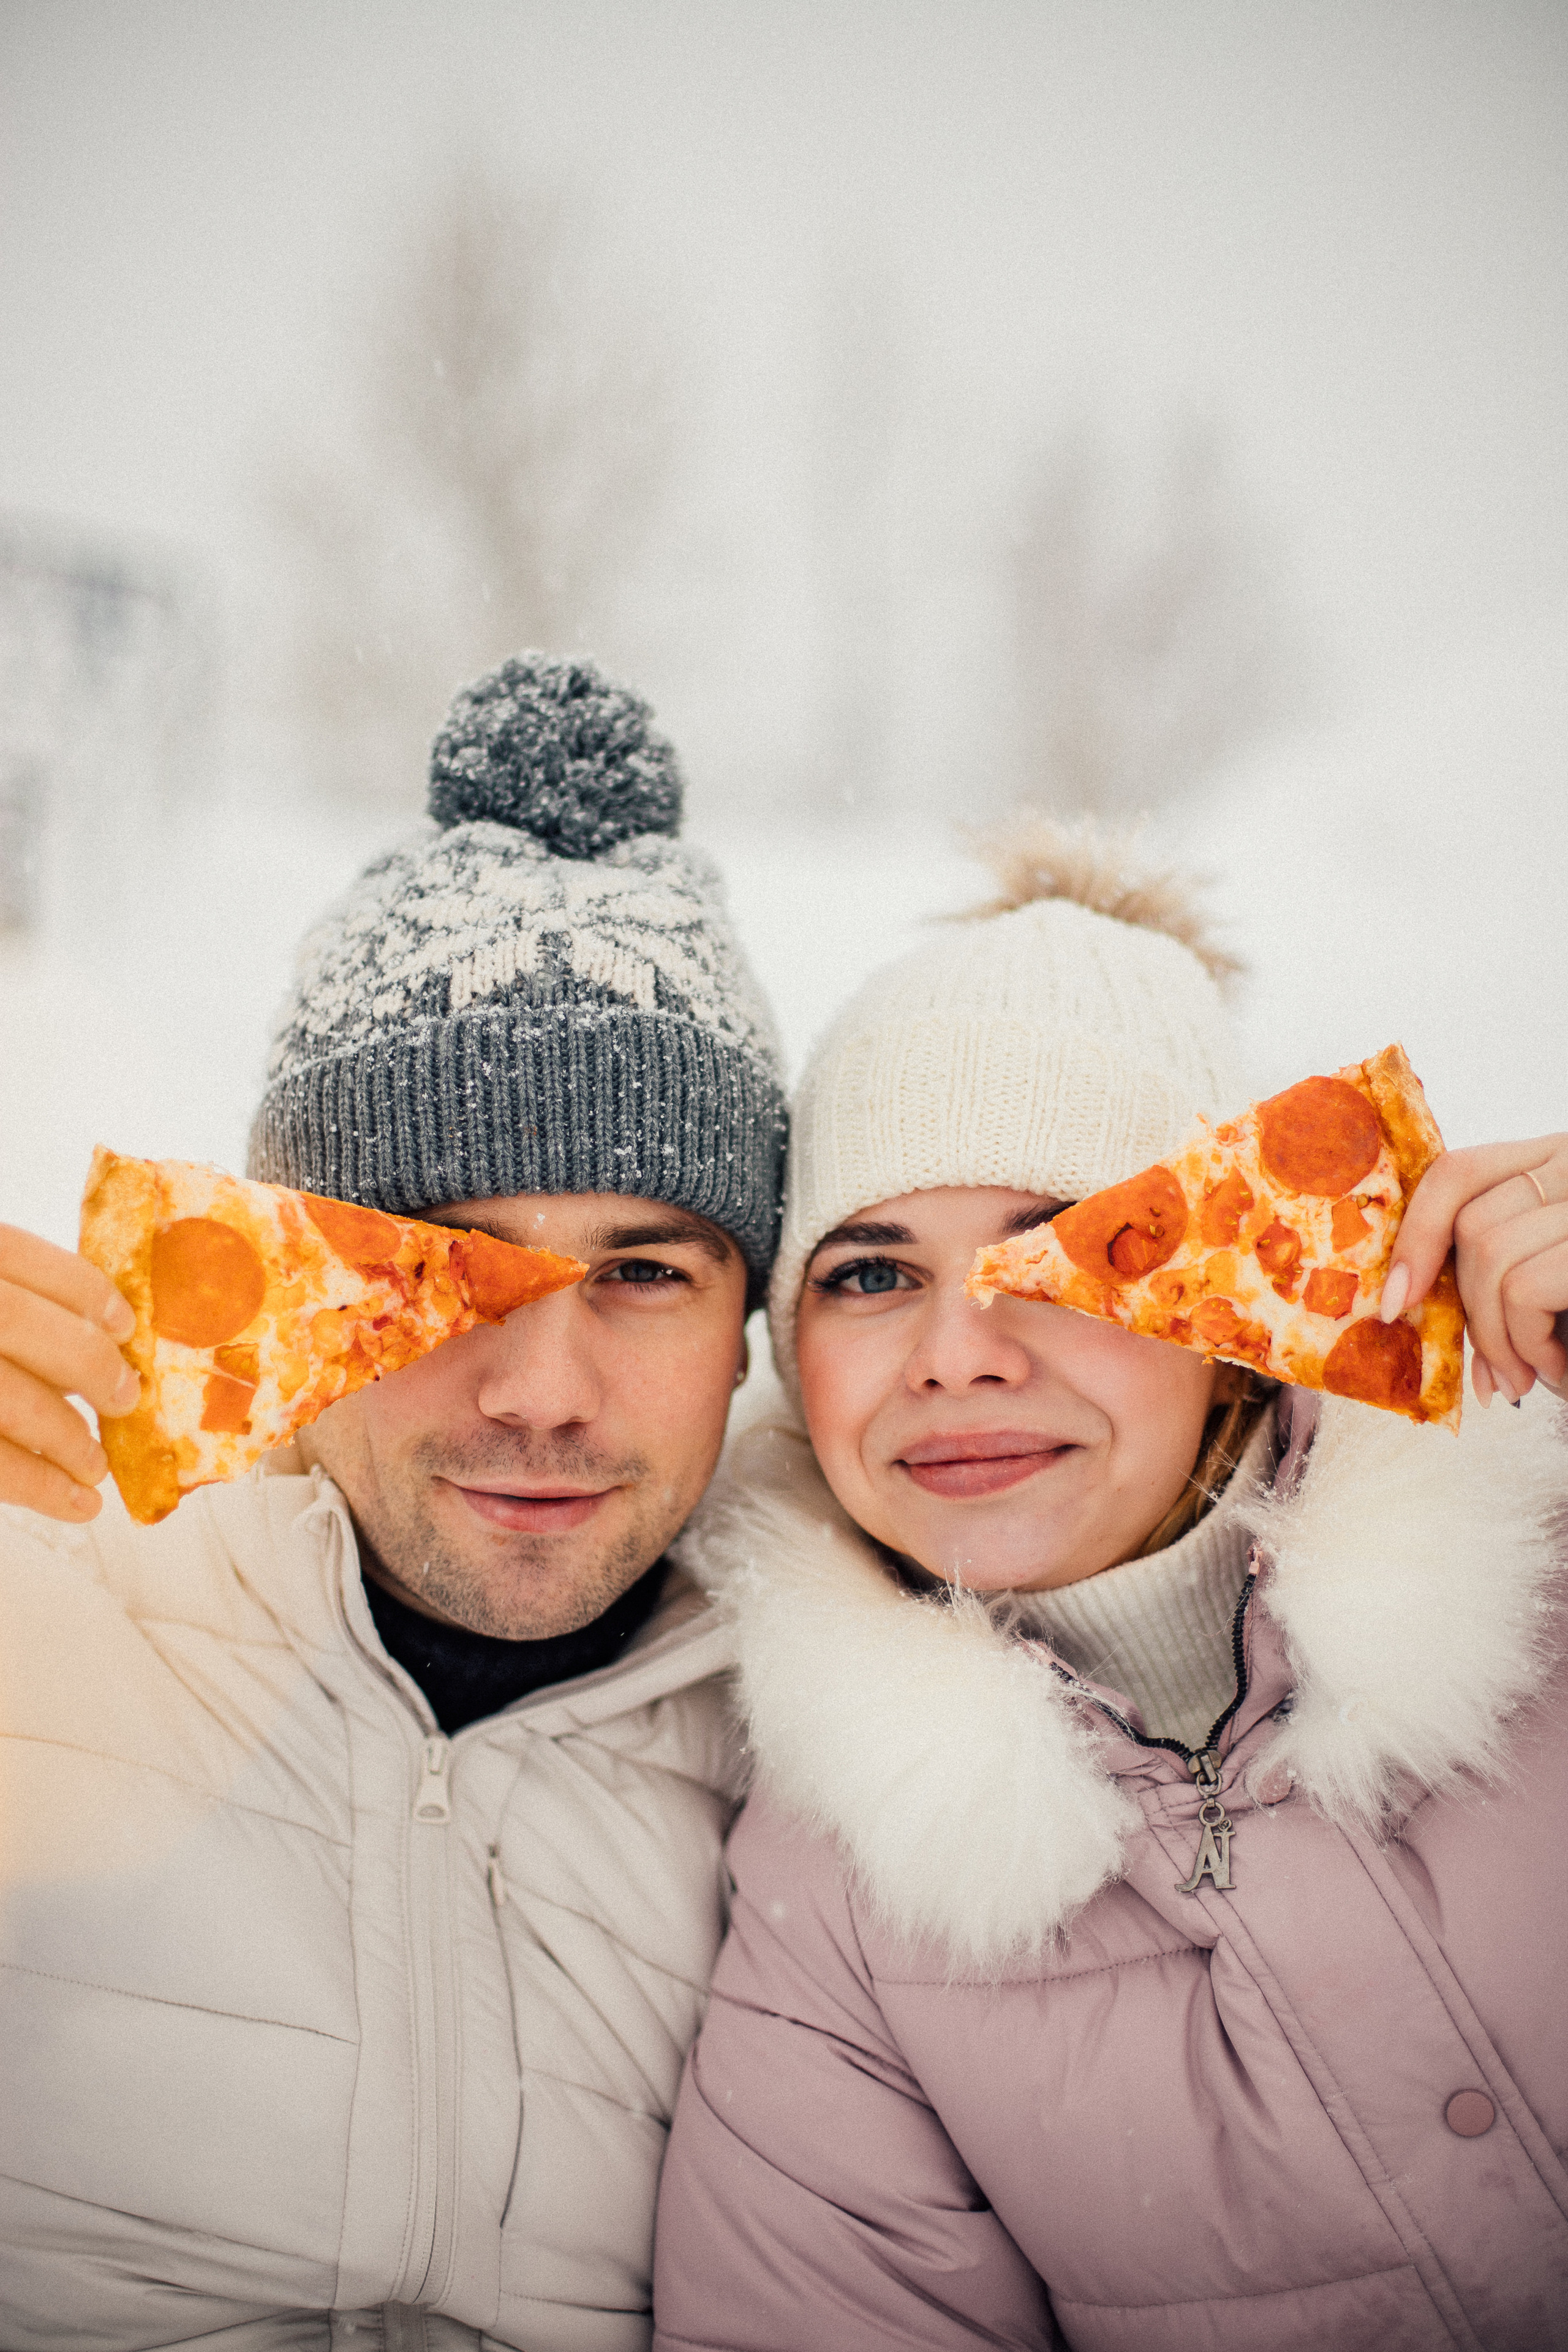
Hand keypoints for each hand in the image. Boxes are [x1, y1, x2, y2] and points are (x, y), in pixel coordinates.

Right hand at [0, 1224, 140, 1518]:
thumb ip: (8, 1303)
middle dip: (88, 1364)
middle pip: (20, 1325)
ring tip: (95, 1464)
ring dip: (67, 1438)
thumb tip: (98, 1345)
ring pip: (8, 1401)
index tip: (124, 1326)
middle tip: (123, 1397)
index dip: (86, 1291)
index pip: (25, 1259)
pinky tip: (73, 1501)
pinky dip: (38, 1485)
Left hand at [1383, 1136, 1567, 1406]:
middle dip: (1467, 1311)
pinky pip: (1525, 1289)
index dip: (1417, 1235)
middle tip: (1498, 1370)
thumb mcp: (1545, 1284)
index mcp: (1560, 1160)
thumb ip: (1488, 1271)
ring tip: (1533, 1376)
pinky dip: (1527, 1343)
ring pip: (1491, 1256)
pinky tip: (1559, 1371)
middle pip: (1471, 1222)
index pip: (1459, 1171)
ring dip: (1499, 1340)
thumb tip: (1399, 1300)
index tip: (1396, 1300)